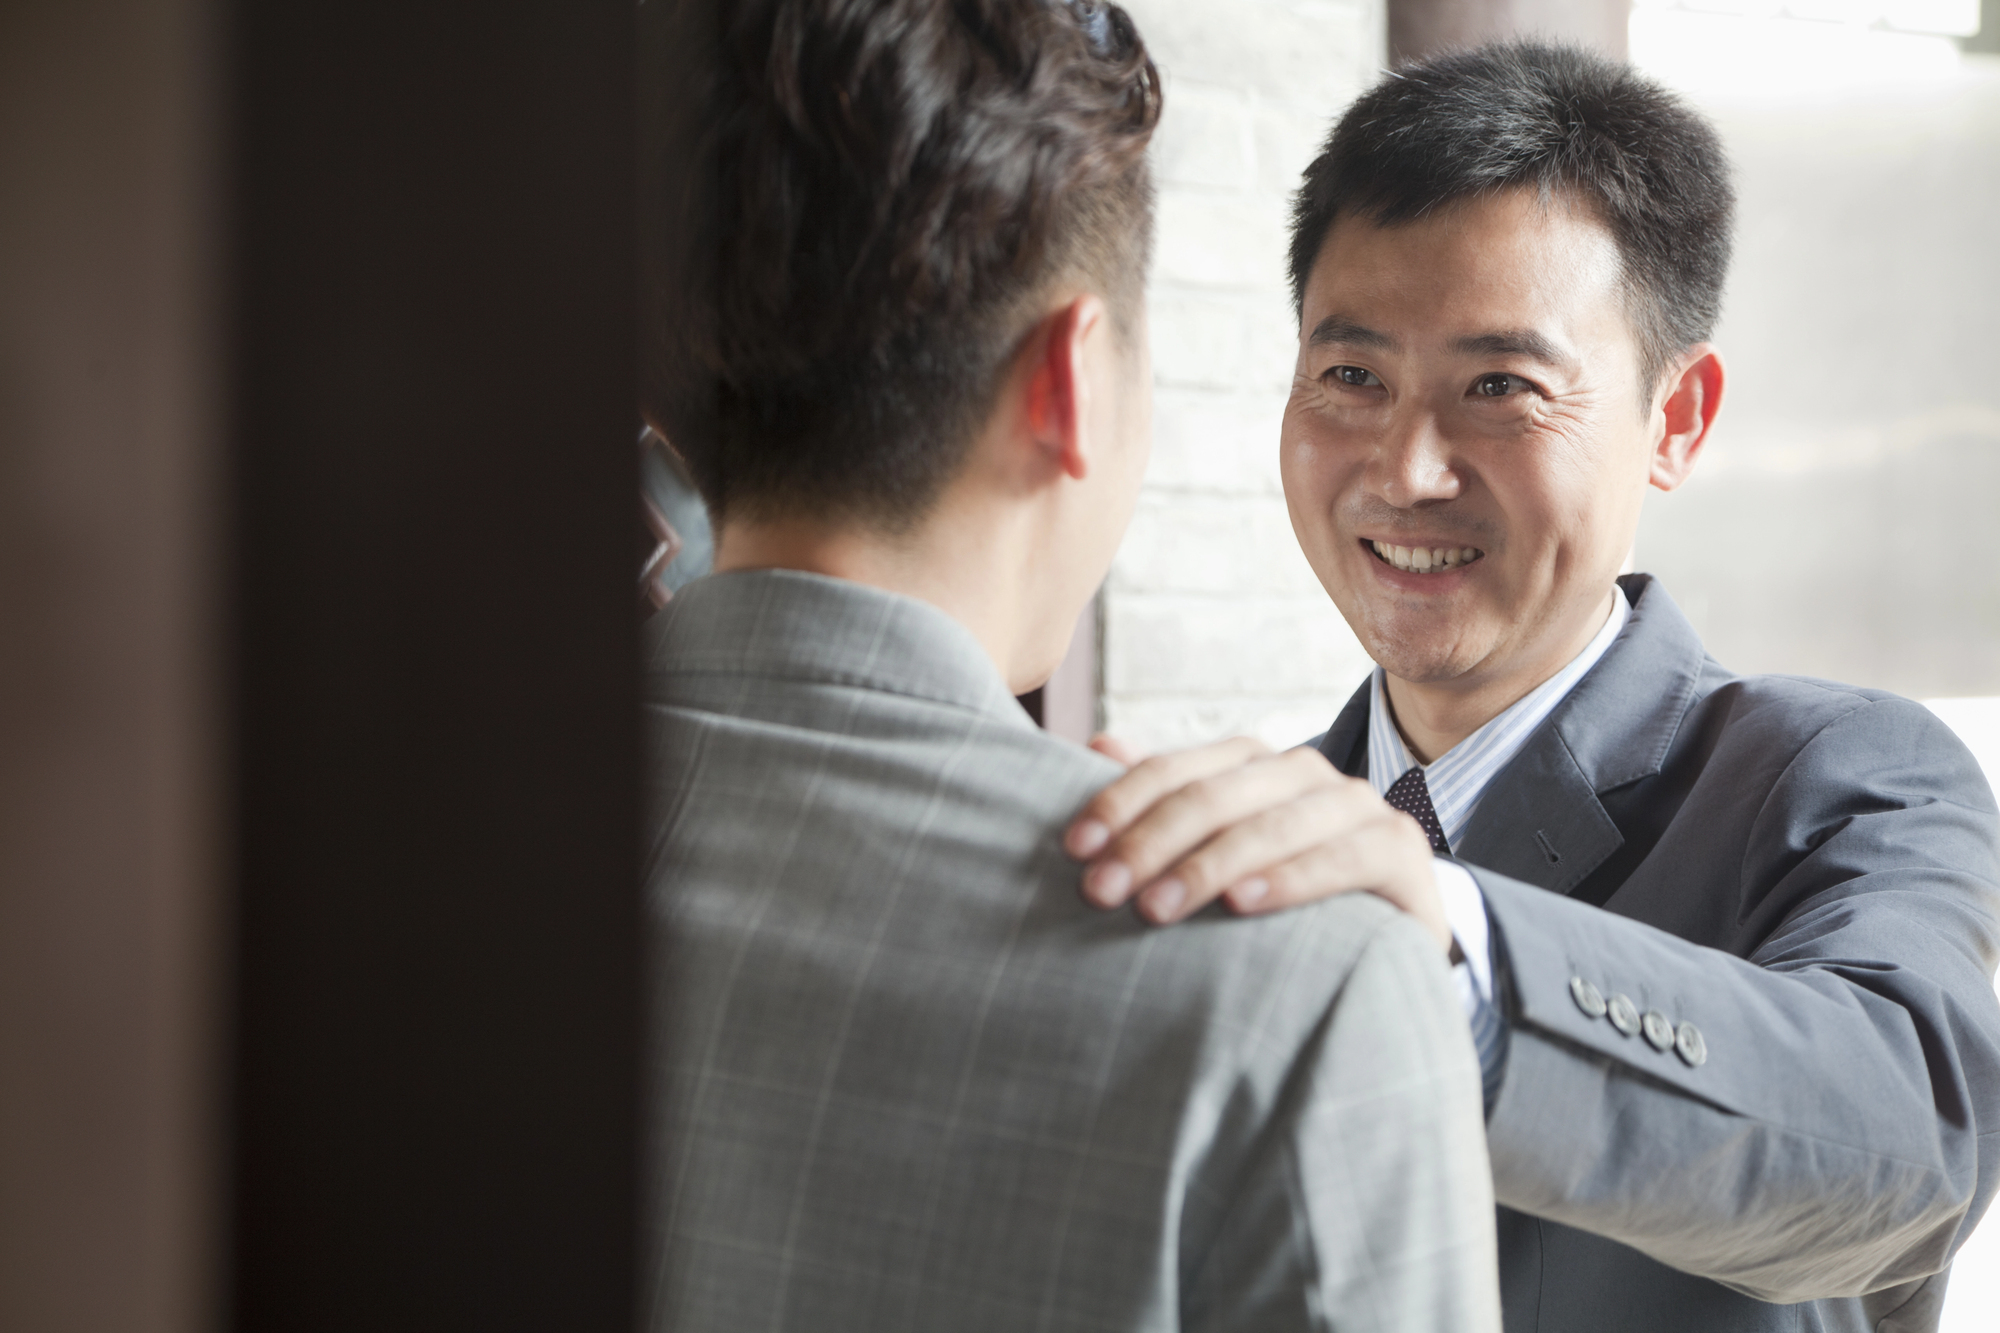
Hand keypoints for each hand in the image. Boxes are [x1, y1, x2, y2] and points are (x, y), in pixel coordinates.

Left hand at [1065, 735, 1451, 950]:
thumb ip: (1165, 799)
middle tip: (1100, 891)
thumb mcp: (1217, 848)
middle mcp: (1305, 774)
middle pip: (1215, 796)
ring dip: (1206, 866)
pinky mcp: (1399, 851)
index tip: (1074, 850)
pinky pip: (1341, 858)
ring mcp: (1357, 808)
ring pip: (1272, 825)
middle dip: (1150, 842)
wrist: (1389, 934)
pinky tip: (1241, 903)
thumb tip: (1098, 743)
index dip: (1120, 804)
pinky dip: (1288, 879)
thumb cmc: (1281, 891)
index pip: (1175, 770)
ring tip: (1154, 908)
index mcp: (1253, 764)